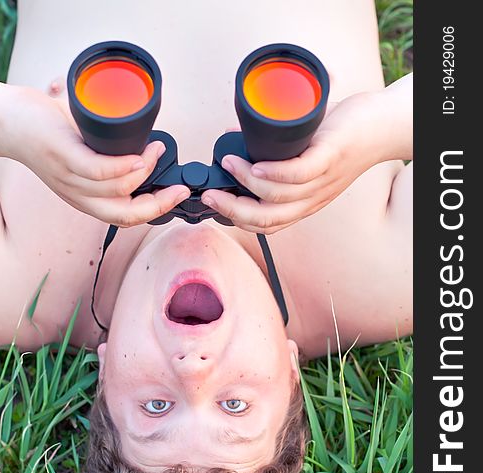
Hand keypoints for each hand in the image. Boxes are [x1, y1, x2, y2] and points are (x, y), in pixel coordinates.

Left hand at [4, 87, 189, 226]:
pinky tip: (139, 155)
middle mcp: (79, 196)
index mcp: (86, 199)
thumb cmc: (47, 135)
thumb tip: (140, 138)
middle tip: (179, 187)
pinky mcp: (64, 157)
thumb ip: (108, 155)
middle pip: (127, 215)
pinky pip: (100, 171)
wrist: (7, 122)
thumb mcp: (82, 155)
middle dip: (160, 204)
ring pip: (119, 190)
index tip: (179, 193)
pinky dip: (125, 166)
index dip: (158, 210)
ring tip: (156, 151)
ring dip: (147, 172)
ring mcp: (70, 178)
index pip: (128, 218)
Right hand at [201, 92, 391, 233]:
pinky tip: (255, 163)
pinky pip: (297, 174)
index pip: (266, 225)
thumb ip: (274, 154)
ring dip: (245, 183)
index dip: (236, 219)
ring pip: (277, 198)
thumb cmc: (342, 137)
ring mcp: (322, 181)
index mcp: (304, 202)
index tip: (213, 201)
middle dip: (231, 209)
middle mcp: (312, 199)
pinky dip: (272, 173)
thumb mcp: (306, 156)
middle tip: (210, 193)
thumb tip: (238, 141)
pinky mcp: (329, 157)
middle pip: (266, 219)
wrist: (383, 126)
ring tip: (229, 162)